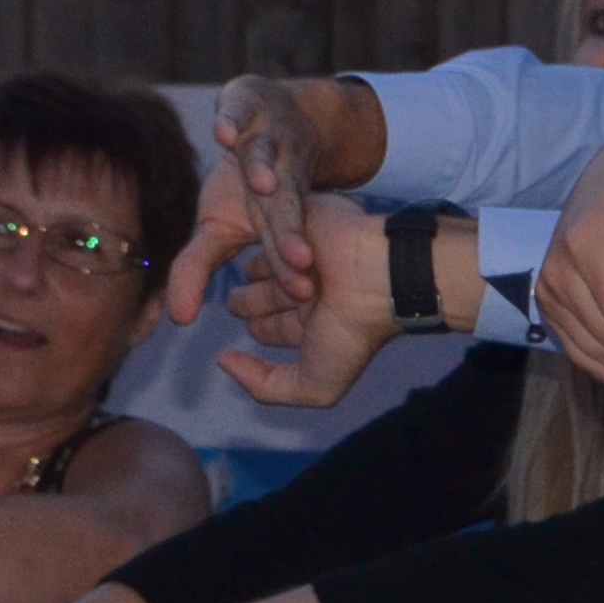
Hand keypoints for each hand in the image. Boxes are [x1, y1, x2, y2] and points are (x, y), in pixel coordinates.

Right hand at [166, 77, 339, 328]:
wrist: (270, 114)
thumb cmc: (241, 186)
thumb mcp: (219, 228)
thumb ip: (197, 269)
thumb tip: (179, 319)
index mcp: (279, 210)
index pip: (283, 243)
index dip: (289, 267)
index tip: (301, 292)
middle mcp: (279, 174)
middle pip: (285, 206)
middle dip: (290, 231)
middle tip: (301, 258)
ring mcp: (264, 135)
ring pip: (266, 155)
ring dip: (264, 170)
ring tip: (264, 185)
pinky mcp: (247, 102)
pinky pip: (240, 111)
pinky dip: (233, 123)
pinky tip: (225, 135)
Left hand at [216, 208, 411, 409]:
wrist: (378, 277)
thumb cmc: (351, 332)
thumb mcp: (314, 385)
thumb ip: (267, 385)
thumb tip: (225, 361)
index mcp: (316, 319)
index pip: (275, 325)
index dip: (260, 327)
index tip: (251, 326)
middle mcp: (310, 287)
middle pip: (265, 292)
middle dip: (248, 301)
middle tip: (233, 302)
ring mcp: (306, 254)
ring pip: (263, 259)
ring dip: (255, 269)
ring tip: (247, 270)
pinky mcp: (302, 217)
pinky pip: (270, 226)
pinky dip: (262, 235)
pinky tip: (240, 233)